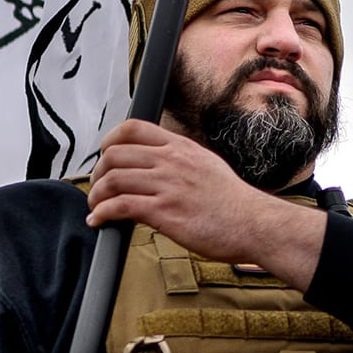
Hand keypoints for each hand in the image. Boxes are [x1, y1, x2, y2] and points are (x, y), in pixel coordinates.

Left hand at [85, 119, 324, 287]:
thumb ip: (180, 162)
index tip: (105, 157)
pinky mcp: (165, 211)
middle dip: (98, 173)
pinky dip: (102, 213)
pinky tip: (100, 220)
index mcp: (182, 148)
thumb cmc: (234, 203)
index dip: (109, 141)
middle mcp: (172, 161)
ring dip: (96, 195)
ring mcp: (168, 185)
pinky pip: (119, 206)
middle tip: (99, 188)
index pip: (132, 128)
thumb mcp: (207, 166)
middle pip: (115, 154)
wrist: (255, 224)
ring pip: (112, 180)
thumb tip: (155, 168)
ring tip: (97, 207)